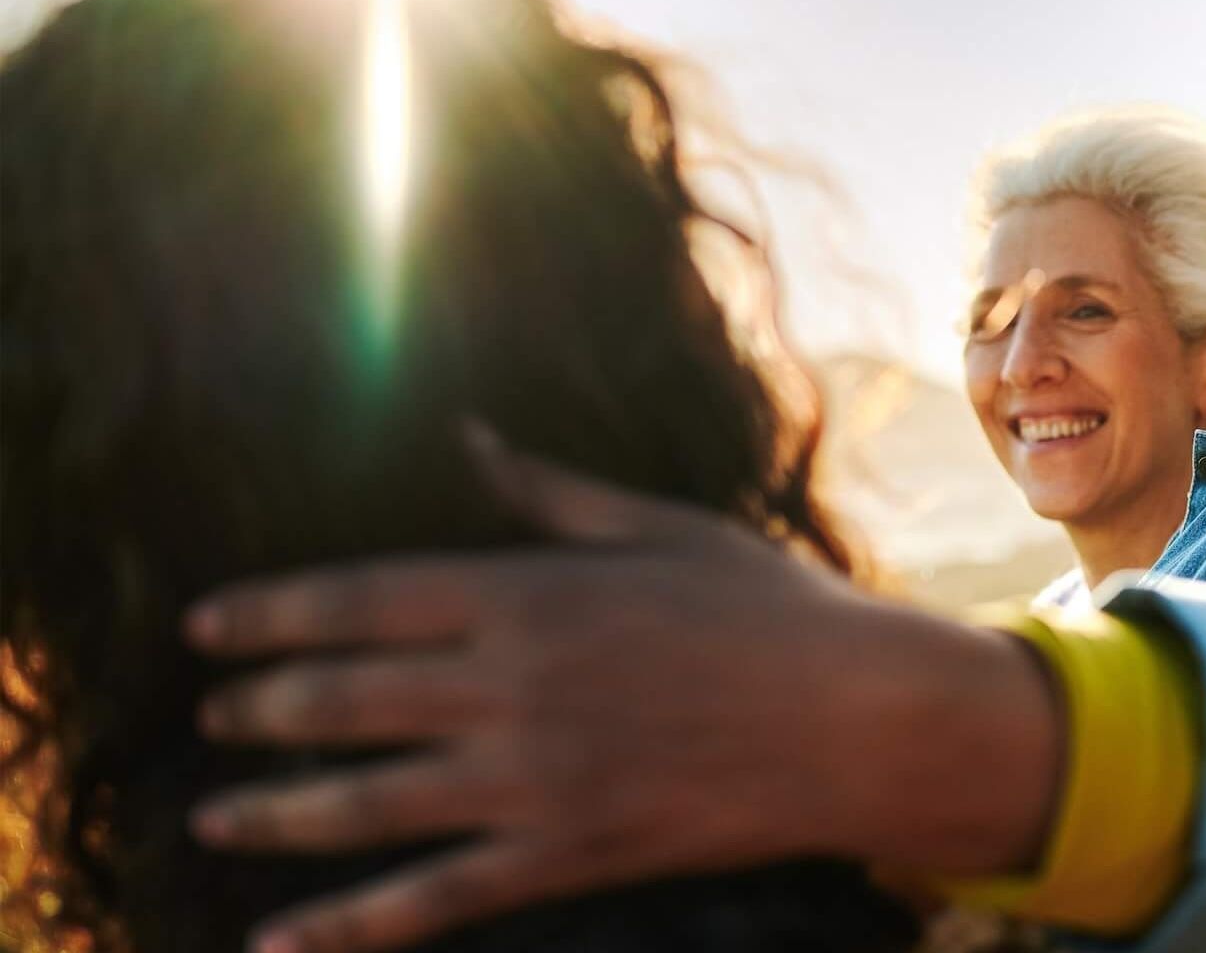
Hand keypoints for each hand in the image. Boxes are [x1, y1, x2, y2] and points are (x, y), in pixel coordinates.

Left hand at [186, 426, 1061, 952]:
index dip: (268, 614)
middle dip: (258, 710)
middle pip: (342, 701)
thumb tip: (469, 437)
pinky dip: (349, 928)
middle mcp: (513, 686)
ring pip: (365, 805)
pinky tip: (282, 943)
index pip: (359, 599)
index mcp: (530, 594)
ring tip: (216, 817)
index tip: (206, 626)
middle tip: (212, 716)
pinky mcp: (566, 853)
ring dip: (273, 813)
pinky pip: (433, 899)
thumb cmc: (776, 612)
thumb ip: (550, 494)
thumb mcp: (666, 528)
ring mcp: (534, 778)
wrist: (864, 721)